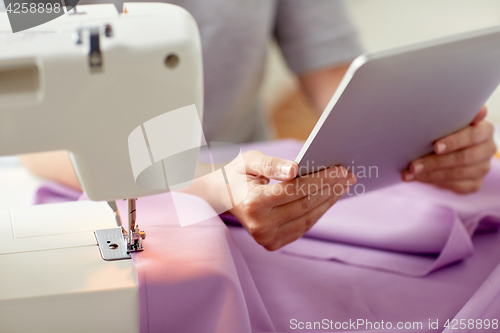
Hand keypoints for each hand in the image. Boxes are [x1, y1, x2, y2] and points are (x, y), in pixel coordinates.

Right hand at [227, 151, 355, 250]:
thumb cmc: (238, 175)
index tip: (340, 169)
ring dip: (329, 201)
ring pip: (308, 218)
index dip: (320, 179)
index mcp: (252, 203)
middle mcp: (259, 225)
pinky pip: (303, 227)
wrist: (223, 197)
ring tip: (343, 185)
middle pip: (305, 205)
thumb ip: (272, 164)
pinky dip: (318, 212)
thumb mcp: (250, 161)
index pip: (294, 190)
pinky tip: (329, 197)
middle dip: (330, 189)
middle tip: (348, 175)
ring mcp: (266, 238)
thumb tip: (296, 169)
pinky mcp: (272, 244)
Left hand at [402, 106, 496, 193]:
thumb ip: (454, 116)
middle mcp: (487, 149)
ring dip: (430, 174)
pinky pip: (455, 186)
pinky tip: (418, 179)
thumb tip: (468, 109)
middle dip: (435, 162)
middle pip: (463, 157)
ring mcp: (482, 168)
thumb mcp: (447, 121)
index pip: (473, 135)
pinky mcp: (475, 183)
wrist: (448, 149)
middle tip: (413, 165)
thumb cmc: (445, 131)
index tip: (435, 146)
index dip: (454, 141)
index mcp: (485, 130)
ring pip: (457, 173)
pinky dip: (434, 182)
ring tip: (410, 173)